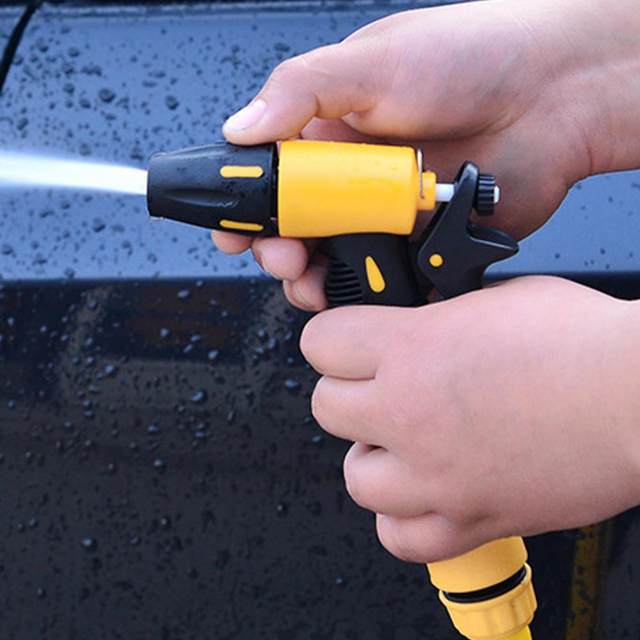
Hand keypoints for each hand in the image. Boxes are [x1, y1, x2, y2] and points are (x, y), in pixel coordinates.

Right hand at [213, 0, 639, 310]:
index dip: (246, 206)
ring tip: (313, 281)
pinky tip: (363, 292)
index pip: (271, 176)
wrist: (556, 94)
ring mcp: (387, 213)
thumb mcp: (371, 62)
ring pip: (334, 261)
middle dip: (277, 251)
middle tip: (281, 256)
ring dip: (314, 279)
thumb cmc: (472, 57)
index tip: (232, 231)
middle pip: (296, 228)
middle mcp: (354, 177)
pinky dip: (369, 294)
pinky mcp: (422, 242)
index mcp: (331, 131)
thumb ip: (298, 94)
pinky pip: (386, 279)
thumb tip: (239, 130)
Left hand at [300, 277, 639, 562]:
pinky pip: (400, 537)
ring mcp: (437, 475)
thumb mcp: (498, 301)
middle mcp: (412, 413)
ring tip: (404, 442)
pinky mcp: (471, 519)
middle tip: (380, 388)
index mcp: (413, 349)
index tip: (346, 342)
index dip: (332, 338)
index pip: (321, 342)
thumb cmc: (585, 343)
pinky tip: (424, 492)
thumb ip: (441, 318)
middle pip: (326, 407)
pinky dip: (402, 517)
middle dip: (349, 392)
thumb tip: (419, 326)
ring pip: (355, 476)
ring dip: (373, 455)